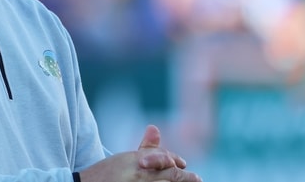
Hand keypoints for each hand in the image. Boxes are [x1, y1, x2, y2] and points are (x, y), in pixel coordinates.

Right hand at [78, 125, 201, 181]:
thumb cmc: (107, 173)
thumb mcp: (126, 158)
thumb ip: (145, 148)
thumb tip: (154, 128)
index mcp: (138, 163)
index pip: (167, 164)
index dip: (180, 167)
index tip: (187, 169)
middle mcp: (141, 176)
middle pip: (171, 178)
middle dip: (185, 178)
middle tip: (197, 180)